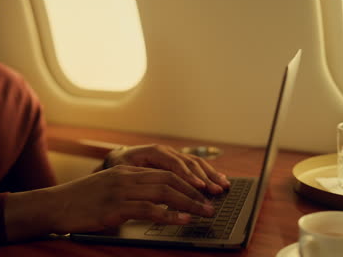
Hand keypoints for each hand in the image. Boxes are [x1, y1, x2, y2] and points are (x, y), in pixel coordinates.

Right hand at [5, 165, 214, 240]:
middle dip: (195, 191)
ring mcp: (121, 190)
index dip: (188, 180)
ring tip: (205, 212)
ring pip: (163, 192)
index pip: (166, 171)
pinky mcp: (115, 207)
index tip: (204, 190)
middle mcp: (128, 176)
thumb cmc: (82, 199)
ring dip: (189, 203)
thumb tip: (157, 199)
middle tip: (212, 202)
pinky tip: (182, 220)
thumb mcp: (109, 186)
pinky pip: (148, 209)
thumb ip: (132, 188)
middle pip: (170, 179)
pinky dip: (168, 215)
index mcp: (128, 170)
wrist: (55, 204)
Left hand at [102, 144, 229, 193]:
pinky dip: (210, 173)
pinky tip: (221, 179)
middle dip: (205, 178)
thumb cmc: (120, 167)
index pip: (175, 163)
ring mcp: (174, 155)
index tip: (199, 187)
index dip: (189, 176)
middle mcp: (167, 151)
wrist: (119, 159)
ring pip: (197, 164)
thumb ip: (139, 179)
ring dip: (211, 175)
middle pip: (190, 164)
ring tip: (223, 186)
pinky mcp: (178, 162)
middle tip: (216, 191)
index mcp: (155, 151)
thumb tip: (152, 190)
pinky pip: (197, 166)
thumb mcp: (124, 172)